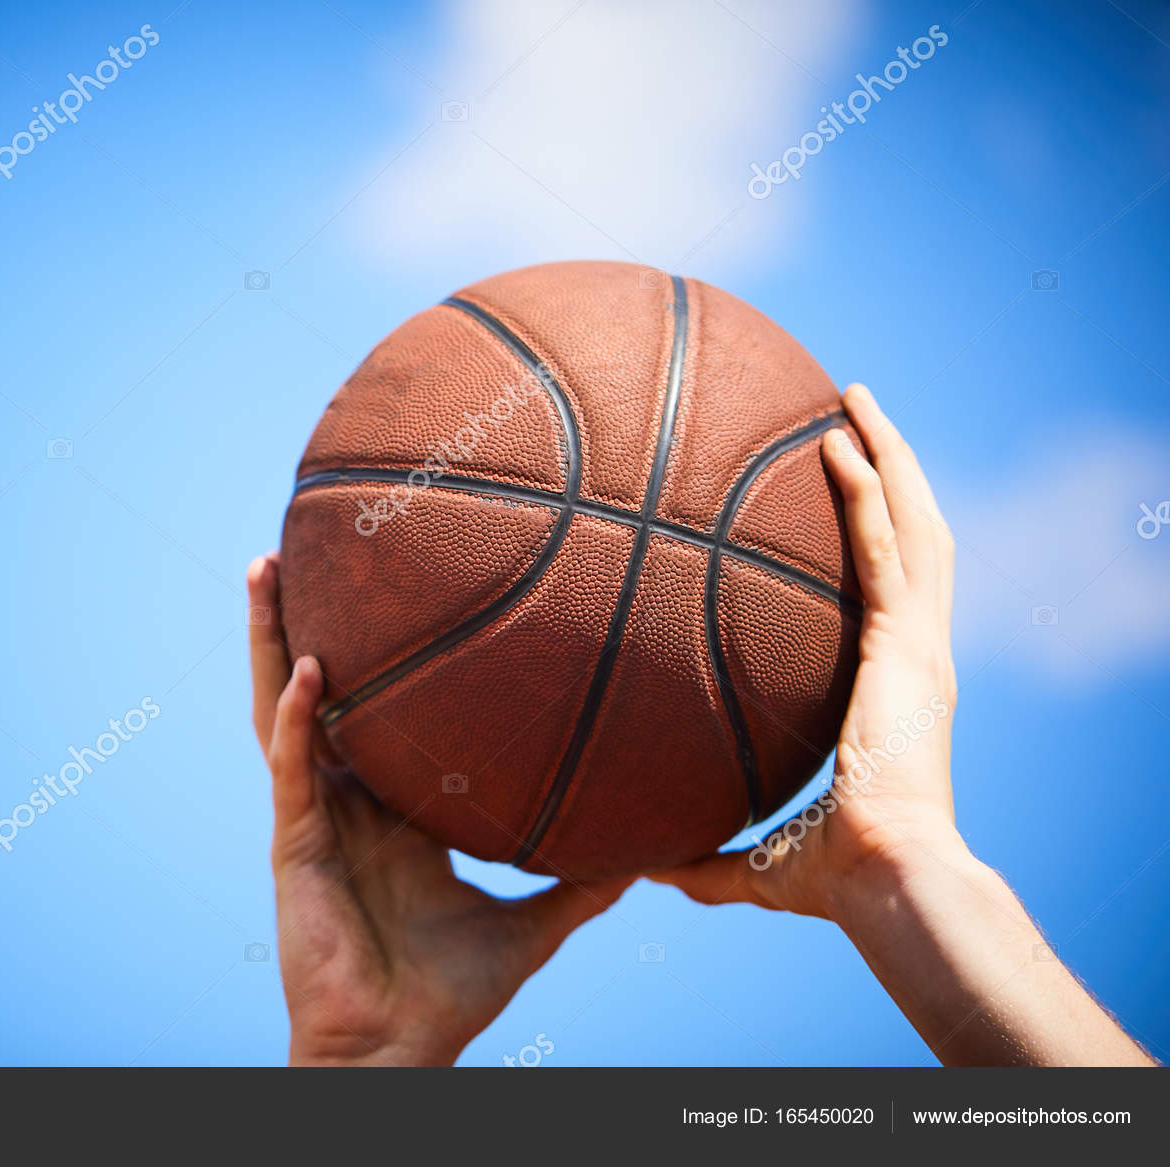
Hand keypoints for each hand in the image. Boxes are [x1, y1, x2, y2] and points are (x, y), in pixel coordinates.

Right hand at [248, 553, 634, 1064]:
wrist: (401, 1047)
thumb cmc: (450, 992)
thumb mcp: (531, 923)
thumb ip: (581, 883)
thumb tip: (653, 852)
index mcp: (389, 808)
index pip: (371, 713)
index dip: (366, 653)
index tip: (379, 587)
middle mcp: (344, 799)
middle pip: (310, 689)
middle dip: (296, 620)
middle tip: (296, 545)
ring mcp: (314, 818)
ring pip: (280, 711)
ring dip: (269, 642)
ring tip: (264, 570)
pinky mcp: (296, 846)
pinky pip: (291, 769)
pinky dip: (298, 718)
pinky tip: (308, 670)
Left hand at [651, 384, 962, 920]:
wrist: (885, 881)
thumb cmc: (837, 878)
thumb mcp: (760, 855)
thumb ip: (708, 855)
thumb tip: (650, 869)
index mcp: (893, 686)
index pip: (888, 591)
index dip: (875, 537)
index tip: (841, 494)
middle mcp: (915, 654)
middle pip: (912, 536)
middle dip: (890, 470)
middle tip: (852, 415)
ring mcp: (919, 645)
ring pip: (915, 524)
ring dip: (889, 456)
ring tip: (854, 398)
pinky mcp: (909, 645)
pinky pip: (887, 549)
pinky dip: (869, 492)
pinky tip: (839, 442)